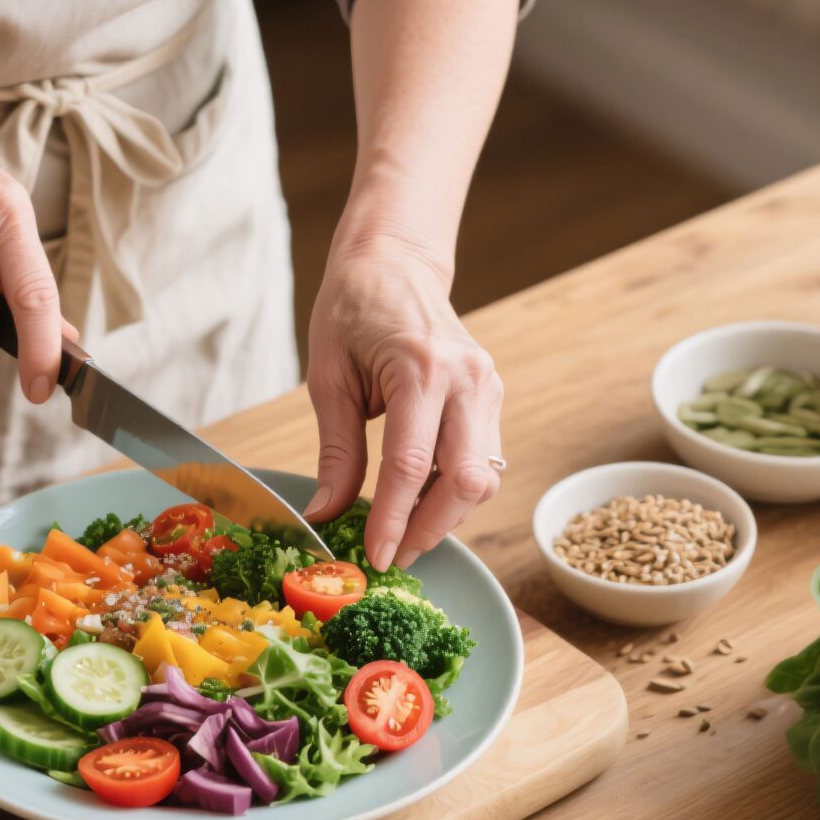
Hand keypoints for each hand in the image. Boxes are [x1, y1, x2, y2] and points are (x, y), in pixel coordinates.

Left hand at [304, 237, 503, 569]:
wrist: (394, 263)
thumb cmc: (352, 310)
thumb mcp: (329, 378)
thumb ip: (336, 451)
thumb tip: (326, 514)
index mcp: (420, 367)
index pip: (411, 464)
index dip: (394, 519)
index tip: (376, 556)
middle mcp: (467, 379)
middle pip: (465, 480)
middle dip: (429, 528)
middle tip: (393, 554)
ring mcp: (488, 386)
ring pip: (483, 477)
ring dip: (446, 515)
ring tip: (403, 530)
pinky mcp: (493, 395)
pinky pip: (483, 460)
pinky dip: (454, 490)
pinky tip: (421, 500)